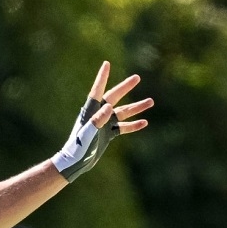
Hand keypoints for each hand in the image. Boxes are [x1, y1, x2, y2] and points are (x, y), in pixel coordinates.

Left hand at [48, 61, 152, 184]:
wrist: (75, 163)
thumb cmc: (78, 147)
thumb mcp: (88, 133)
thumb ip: (97, 120)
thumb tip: (108, 106)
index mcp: (91, 111)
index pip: (97, 90)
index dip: (102, 77)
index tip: (106, 64)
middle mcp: (99, 114)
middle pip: (114, 97)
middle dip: (126, 87)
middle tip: (137, 77)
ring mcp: (104, 124)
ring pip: (123, 112)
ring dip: (136, 107)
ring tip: (151, 101)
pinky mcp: (108, 134)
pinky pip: (123, 127)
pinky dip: (133, 125)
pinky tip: (144, 122)